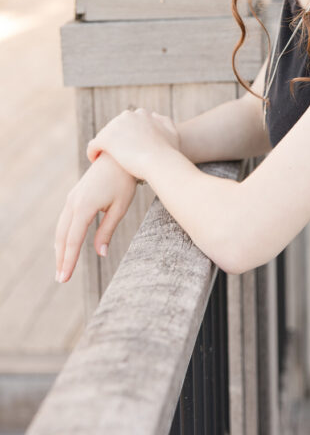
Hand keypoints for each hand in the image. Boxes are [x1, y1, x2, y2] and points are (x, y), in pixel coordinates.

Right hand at [54, 152, 137, 282]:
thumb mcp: (119, 208)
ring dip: (60, 248)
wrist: (119, 156)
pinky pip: (65, 219)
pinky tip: (65, 245)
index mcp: (83, 206)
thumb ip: (107, 231)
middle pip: (63, 236)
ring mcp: (72, 198)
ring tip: (61, 266)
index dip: (68, 261)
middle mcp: (73, 202)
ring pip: (61, 228)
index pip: (73, 240)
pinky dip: (63, 235)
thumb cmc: (124, 181)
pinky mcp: (74, 195)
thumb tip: (100, 253)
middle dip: (61, 258)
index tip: (64, 278)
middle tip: (61, 278)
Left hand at [86, 107, 179, 182]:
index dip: (127, 133)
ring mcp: (115, 126)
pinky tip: (95, 160)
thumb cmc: (168, 151)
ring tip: (103, 157)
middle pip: (115, 126)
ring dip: (103, 145)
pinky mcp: (105, 139)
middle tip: (115, 153)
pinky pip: (93, 144)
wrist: (160, 161)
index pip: (128, 120)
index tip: (127, 144)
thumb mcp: (172, 131)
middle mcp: (127, 116)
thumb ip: (164, 121)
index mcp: (141, 114)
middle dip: (114, 138)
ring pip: (103, 135)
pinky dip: (92, 152)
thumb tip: (155, 115)